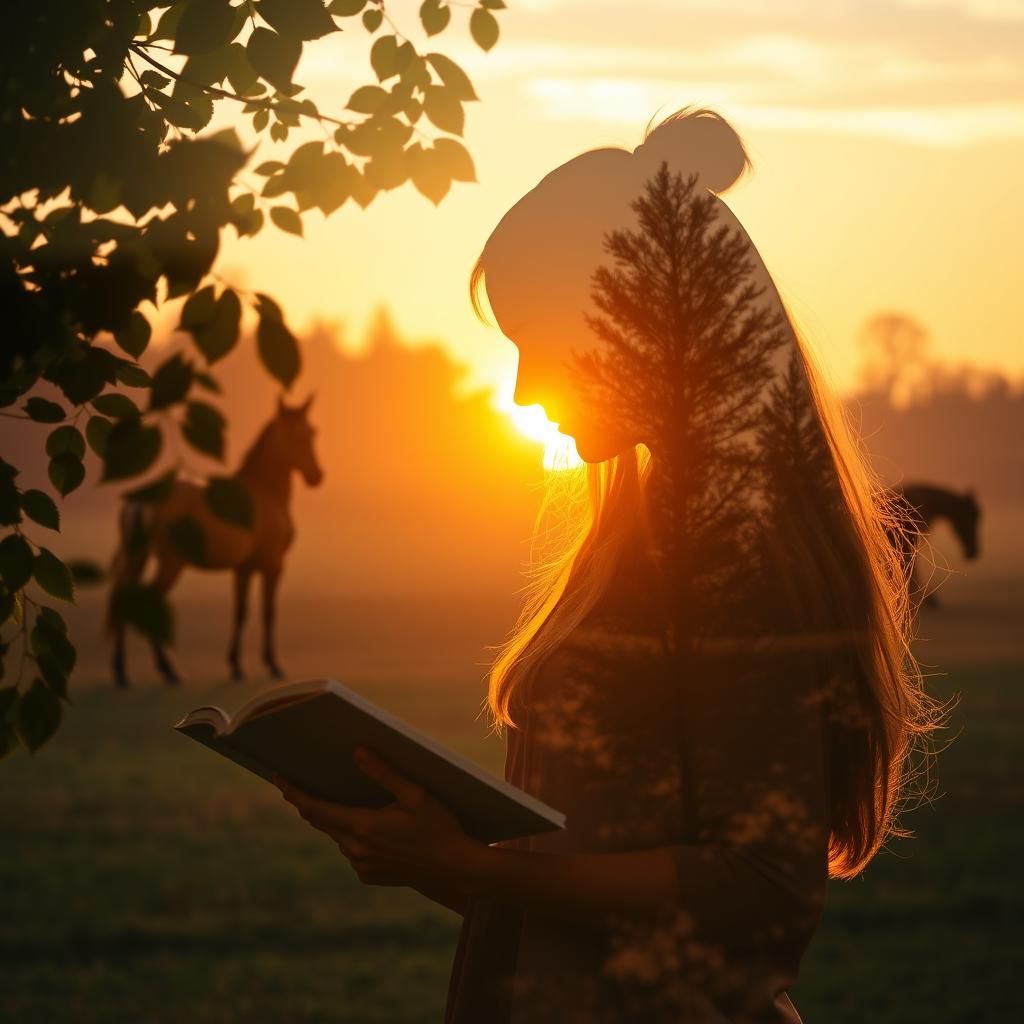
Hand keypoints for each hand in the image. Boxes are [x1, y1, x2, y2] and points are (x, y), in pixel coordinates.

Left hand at [272, 746, 482, 888]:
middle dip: (307, 803)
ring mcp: (362, 865)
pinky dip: (352, 836)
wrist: (455, 870)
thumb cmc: (439, 828)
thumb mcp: (416, 795)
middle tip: (295, 784)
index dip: (294, 793)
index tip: (277, 778)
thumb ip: (384, 773)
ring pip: (337, 836)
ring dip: (334, 819)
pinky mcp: (369, 875)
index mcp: (364, 826)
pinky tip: (368, 827)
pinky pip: (351, 851)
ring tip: (339, 801)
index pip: (316, 809)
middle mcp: (356, 849)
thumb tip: (357, 751)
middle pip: (320, 822)